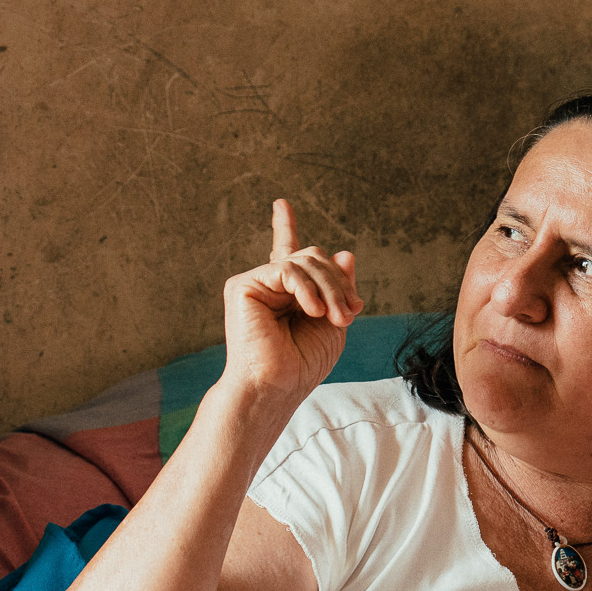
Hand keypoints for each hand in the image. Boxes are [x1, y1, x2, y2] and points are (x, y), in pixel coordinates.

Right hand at [222, 199, 360, 405]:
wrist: (277, 386)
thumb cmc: (303, 362)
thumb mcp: (334, 320)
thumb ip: (339, 287)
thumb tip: (345, 252)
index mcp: (287, 292)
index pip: (287, 252)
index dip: (284, 226)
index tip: (281, 204)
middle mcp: (269, 283)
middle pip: (314, 256)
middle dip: (338, 282)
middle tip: (348, 314)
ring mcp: (256, 282)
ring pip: (305, 260)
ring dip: (329, 289)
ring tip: (334, 319)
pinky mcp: (243, 286)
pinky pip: (287, 268)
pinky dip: (307, 289)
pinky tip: (313, 311)